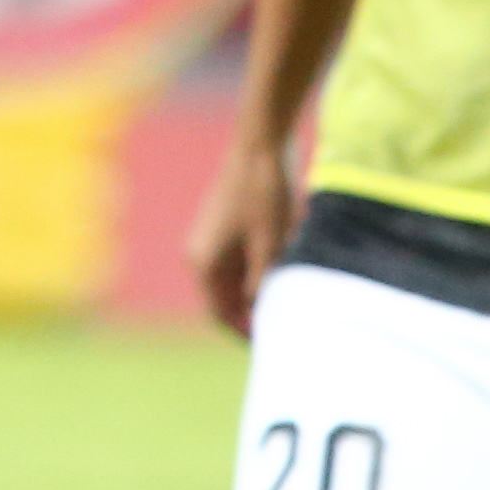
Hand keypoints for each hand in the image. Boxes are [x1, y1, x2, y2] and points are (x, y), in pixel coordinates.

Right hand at [188, 137, 297, 339]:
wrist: (260, 145)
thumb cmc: (264, 195)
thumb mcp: (270, 245)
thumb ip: (262, 284)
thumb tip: (260, 314)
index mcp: (203, 263)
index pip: (219, 314)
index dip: (245, 333)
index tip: (275, 344)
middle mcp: (200, 254)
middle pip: (224, 300)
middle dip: (252, 316)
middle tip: (287, 326)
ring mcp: (211, 240)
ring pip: (233, 283)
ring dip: (257, 294)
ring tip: (289, 301)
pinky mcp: (224, 228)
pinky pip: (238, 264)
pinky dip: (257, 275)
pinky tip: (285, 274)